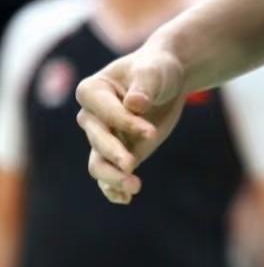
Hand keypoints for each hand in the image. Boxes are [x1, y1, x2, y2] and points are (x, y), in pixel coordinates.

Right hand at [74, 41, 187, 204]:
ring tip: (134, 187)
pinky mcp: (117, 152)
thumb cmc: (157, 68)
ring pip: (98, 163)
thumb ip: (144, 85)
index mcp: (92, 91)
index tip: (151, 133)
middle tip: (133, 164)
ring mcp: (103, 137)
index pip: (105, 114)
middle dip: (114, 154)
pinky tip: (126, 198)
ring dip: (112, 177)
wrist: (168, 80)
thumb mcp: (153, 71)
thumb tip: (134, 104)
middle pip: (97, 140)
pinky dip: (113, 188)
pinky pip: (108, 175)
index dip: (126, 124)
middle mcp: (91, 117)